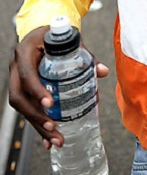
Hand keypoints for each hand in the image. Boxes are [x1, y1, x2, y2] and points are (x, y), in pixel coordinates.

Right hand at [9, 26, 108, 148]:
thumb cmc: (55, 36)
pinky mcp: (22, 91)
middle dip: (35, 116)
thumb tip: (103, 72)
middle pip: (18, 98)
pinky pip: (26, 110)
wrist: (41, 33)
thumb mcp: (69, 40)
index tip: (50, 103)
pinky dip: (37, 126)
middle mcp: (16, 68)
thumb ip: (85, 55)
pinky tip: (48, 141)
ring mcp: (17, 81)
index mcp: (24, 53)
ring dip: (37, 126)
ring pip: (21, 108)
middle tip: (54, 127)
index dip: (36, 91)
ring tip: (56, 140)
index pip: (27, 75)